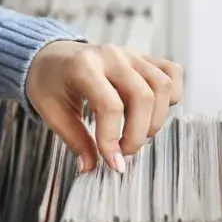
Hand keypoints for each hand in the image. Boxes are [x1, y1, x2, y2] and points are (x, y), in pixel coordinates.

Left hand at [25, 41, 182, 173]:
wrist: (50, 55)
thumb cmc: (50, 82)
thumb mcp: (51, 111)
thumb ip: (75, 139)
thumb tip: (91, 168)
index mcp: (83, 66)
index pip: (110, 106)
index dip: (113, 140)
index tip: (114, 164)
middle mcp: (111, 55)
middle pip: (143, 96)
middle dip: (138, 134)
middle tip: (124, 152)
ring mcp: (131, 54)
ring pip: (162, 86)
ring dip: (156, 119)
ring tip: (137, 133)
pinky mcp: (143, 57)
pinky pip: (172, 72)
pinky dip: (171, 95)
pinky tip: (153, 110)